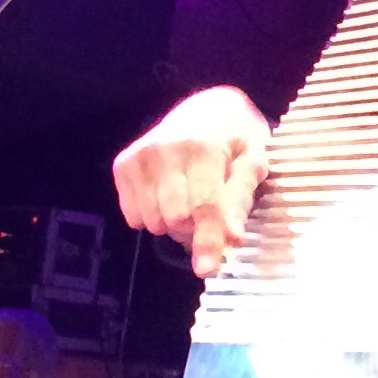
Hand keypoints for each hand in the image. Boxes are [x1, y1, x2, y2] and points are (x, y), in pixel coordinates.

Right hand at [113, 86, 273, 277]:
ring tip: (190, 197)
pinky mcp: (123, 164)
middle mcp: (164, 150)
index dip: (207, 240)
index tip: (205, 269)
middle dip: (195, 227)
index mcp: (203, 148)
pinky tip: (168, 193)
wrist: (207, 108)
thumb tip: (233, 239)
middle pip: (175, 220)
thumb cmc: (236, 138)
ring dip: (174, 223)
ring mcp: (139, 157)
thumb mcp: (254, 161)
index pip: (204, 205)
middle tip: (210, 208)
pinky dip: (153, 215)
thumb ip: (240, 199)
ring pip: (153, 222)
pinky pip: (134, 216)